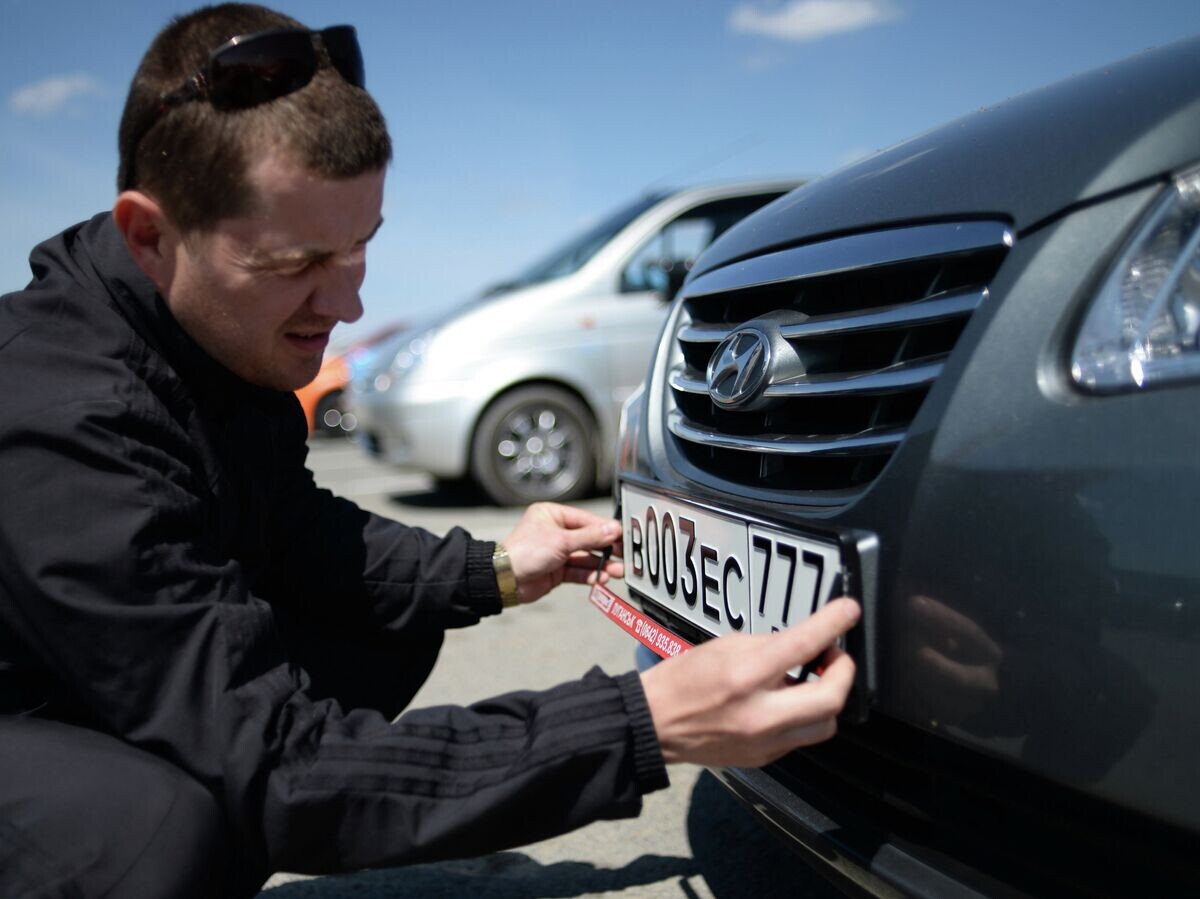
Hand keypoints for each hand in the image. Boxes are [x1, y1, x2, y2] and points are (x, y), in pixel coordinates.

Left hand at [501, 502, 624, 603]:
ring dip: (601, 564)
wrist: (505, 580)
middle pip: (588, 539)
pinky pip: (578, 571)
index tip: (622, 536)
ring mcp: (556, 552)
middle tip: (624, 555)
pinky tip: (601, 578)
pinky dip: (590, 575)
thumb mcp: (561, 541)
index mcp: (553, 515)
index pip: (586, 520)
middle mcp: (555, 532)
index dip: (605, 529)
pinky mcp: (557, 570)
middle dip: (606, 549)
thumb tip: (613, 529)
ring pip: (585, 557)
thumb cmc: (524, 552)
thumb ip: (590, 537)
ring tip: (618, 571)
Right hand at [640, 597, 859, 767]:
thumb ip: (768, 645)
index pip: (803, 646)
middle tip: (833, 654)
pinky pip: (802, 736)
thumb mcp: (724, 646)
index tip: (849, 611)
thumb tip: (803, 643)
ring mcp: (764, 742)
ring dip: (828, 697)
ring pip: (825, 724)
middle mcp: (760, 714)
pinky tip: (789, 700)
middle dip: (843, 671)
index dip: (833, 624)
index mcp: (745, 676)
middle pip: (831, 698)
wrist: (654, 724)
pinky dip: (805, 715)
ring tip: (813, 680)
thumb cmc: (683, 679)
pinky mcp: (765, 758)